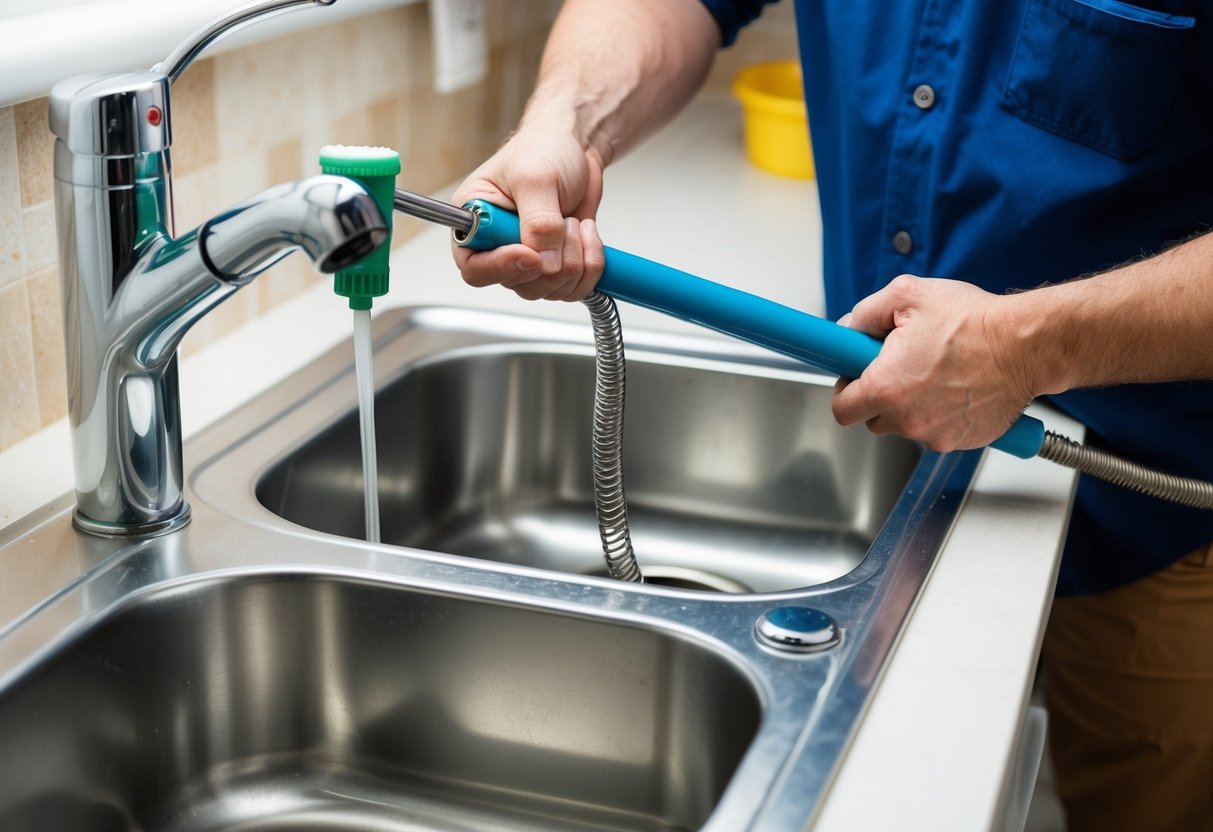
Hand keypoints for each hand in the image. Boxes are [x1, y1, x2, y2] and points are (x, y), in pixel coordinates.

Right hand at [451, 120, 606, 300]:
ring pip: (548, 289)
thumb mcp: (536, 179)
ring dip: (575, 260)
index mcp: (475, 221)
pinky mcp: (555, 263)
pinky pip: (573, 288)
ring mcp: (528, 258)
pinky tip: (589, 237)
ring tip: (576, 223)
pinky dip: (590, 266)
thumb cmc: (544, 149)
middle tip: (564, 223)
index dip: (503, 268)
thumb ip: (538, 223)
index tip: (533, 255)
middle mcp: (498, 245)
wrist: (576, 147)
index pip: (474, 267)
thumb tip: (543, 260)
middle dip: (552, 260)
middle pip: (518, 283)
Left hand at [831, 275, 1035, 451]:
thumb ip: (865, 313)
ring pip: (907, 425)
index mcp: (886, 388)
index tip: (854, 376)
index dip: (845, 390)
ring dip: (911, 404)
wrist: (1026, 345)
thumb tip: (849, 329)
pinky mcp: (962, 440)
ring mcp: (936, 435)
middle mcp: (908, 419)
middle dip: (879, 395)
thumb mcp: (907, 296)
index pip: (842, 409)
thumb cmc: (974, 322)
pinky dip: (941, 413)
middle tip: (899, 366)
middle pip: (873, 420)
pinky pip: (938, 431)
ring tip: (935, 370)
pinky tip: (957, 385)